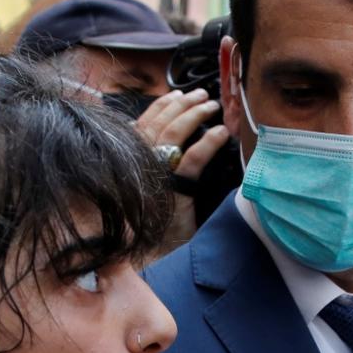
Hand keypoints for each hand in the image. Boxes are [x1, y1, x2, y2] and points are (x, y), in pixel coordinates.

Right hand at [135, 88, 231, 228]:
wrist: (155, 257)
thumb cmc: (154, 224)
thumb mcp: (149, 190)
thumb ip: (150, 165)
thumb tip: (160, 143)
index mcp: (130, 161)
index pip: (143, 124)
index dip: (160, 106)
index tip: (177, 94)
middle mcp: (137, 165)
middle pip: (158, 124)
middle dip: (181, 104)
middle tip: (201, 95)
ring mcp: (153, 177)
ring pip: (172, 136)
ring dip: (194, 115)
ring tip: (212, 106)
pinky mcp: (173, 192)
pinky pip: (192, 161)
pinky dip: (208, 144)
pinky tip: (222, 134)